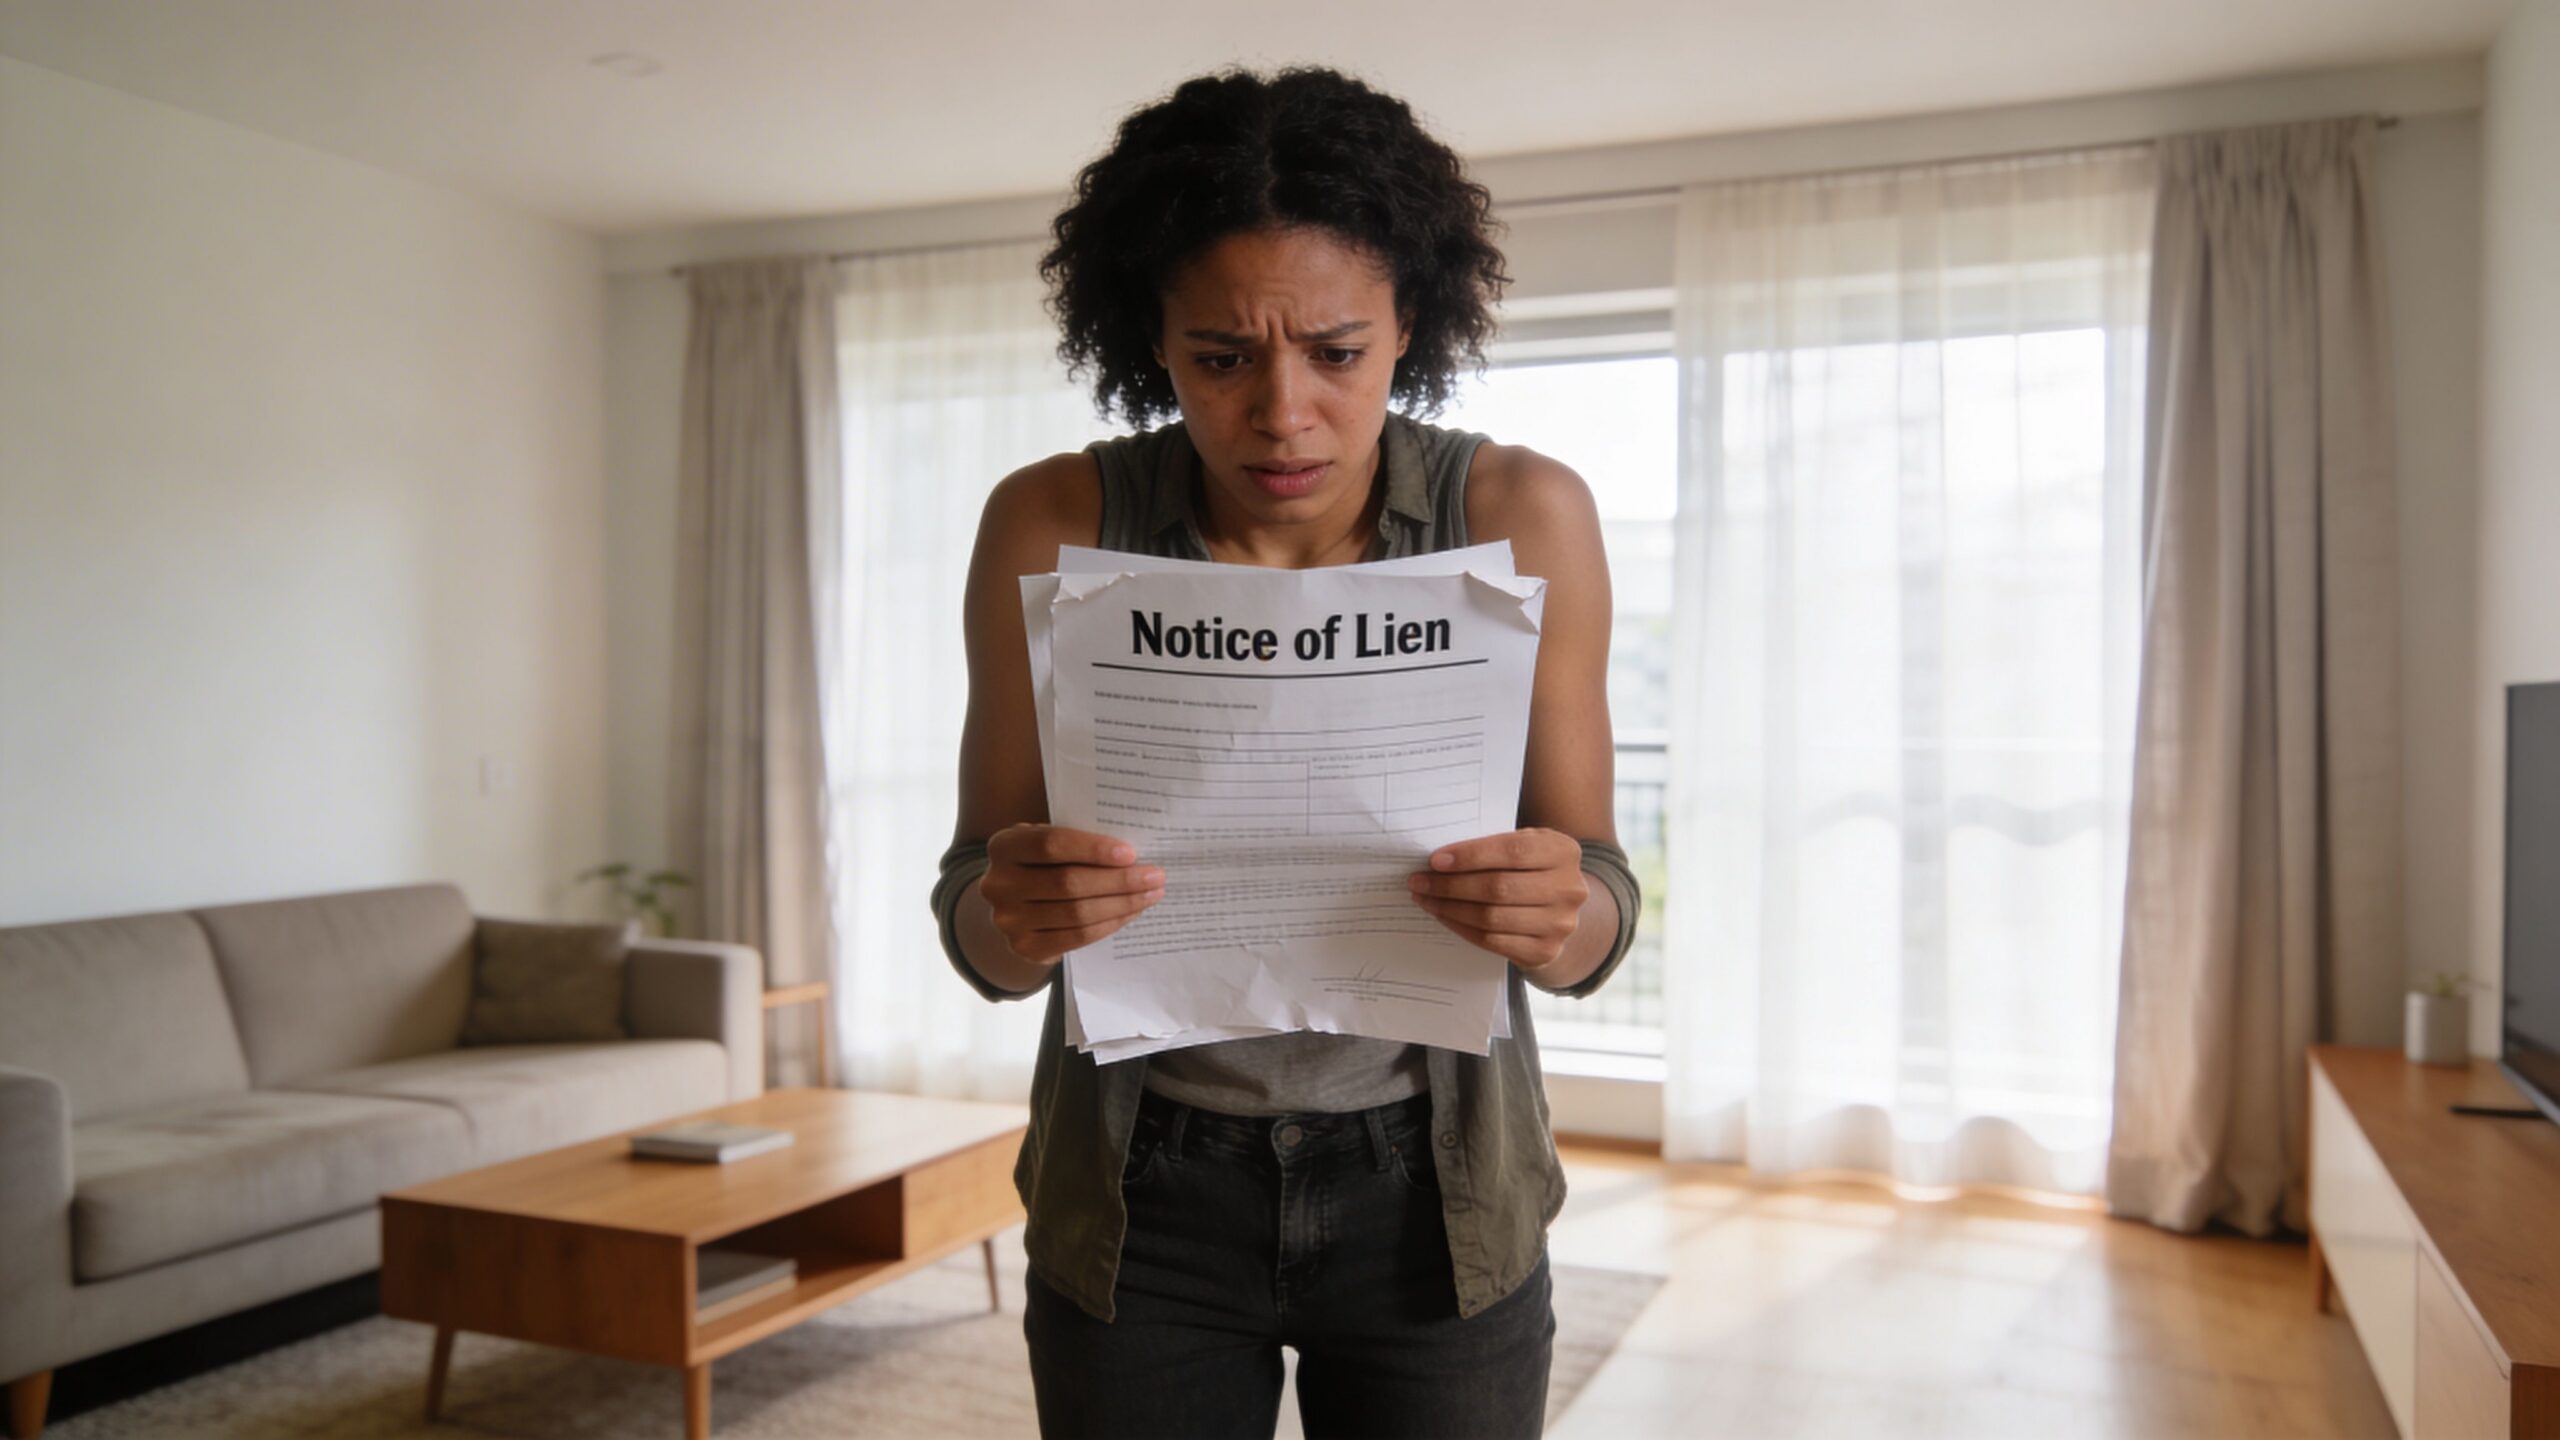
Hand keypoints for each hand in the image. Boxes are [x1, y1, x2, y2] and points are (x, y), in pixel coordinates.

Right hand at [979, 824, 1164, 964]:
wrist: (1016, 906)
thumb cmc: (1042, 864)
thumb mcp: (1046, 844)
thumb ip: (1076, 842)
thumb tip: (1132, 853)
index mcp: (1004, 846)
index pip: (1051, 844)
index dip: (1092, 849)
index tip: (1130, 853)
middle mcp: (998, 884)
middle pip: (1068, 882)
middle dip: (1118, 880)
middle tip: (1154, 876)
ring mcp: (1008, 920)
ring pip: (1077, 913)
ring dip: (1122, 904)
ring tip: (1150, 894)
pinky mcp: (1025, 947)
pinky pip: (1077, 937)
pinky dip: (1109, 924)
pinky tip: (1130, 913)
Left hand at [1408, 828, 1588, 976]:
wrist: (1559, 911)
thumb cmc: (1532, 869)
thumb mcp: (1528, 846)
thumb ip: (1496, 845)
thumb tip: (1441, 858)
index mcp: (1564, 852)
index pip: (1513, 851)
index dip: (1471, 856)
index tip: (1436, 860)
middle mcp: (1569, 889)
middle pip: (1499, 887)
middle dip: (1451, 885)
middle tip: (1419, 881)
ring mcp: (1559, 924)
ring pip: (1492, 917)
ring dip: (1450, 908)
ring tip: (1426, 898)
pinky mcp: (1544, 951)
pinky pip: (1492, 941)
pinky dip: (1461, 928)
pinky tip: (1444, 916)